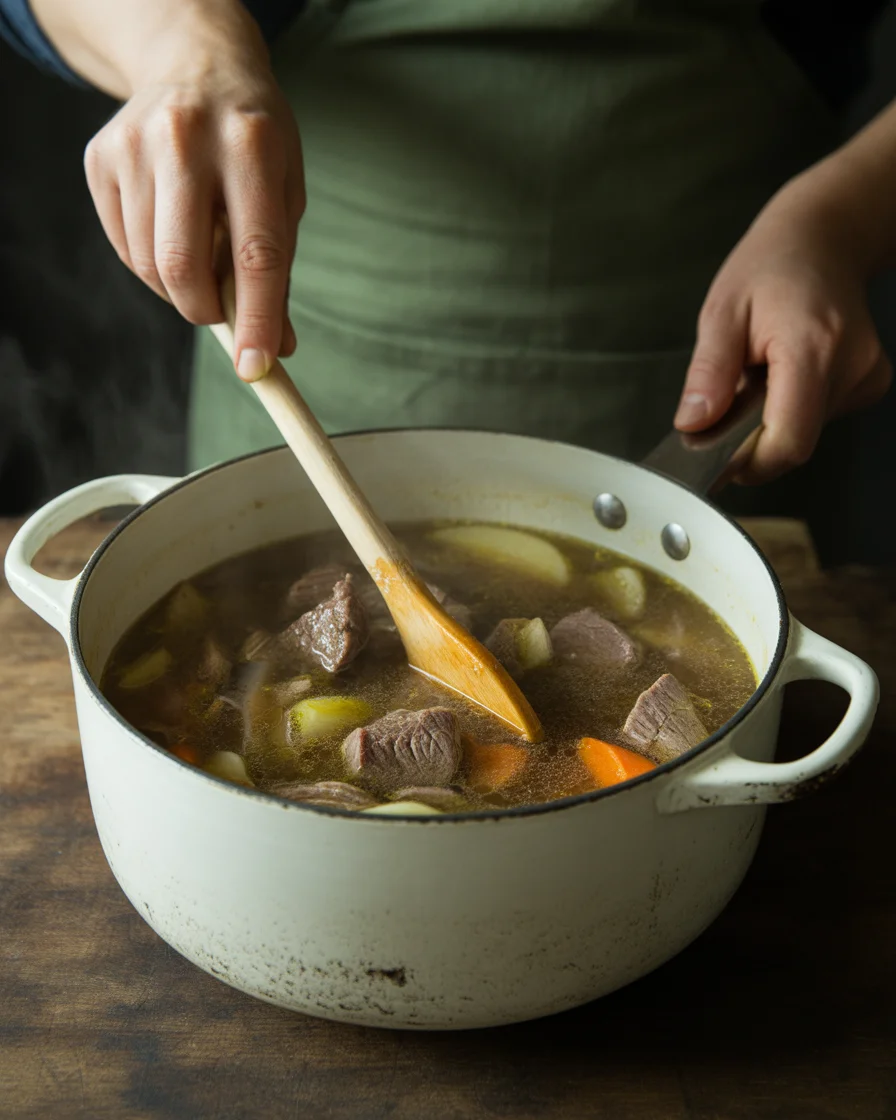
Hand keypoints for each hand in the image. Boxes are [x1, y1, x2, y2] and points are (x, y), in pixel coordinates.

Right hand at [83, 13, 303, 380]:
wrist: (197, 67)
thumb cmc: (254, 142)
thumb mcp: (285, 192)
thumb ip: (278, 269)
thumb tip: (276, 347)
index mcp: (251, 145)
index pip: (256, 253)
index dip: (256, 319)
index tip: (256, 367)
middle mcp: (187, 138)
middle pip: (184, 265)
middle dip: (204, 310)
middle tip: (221, 311)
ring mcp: (135, 144)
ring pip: (149, 265)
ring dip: (178, 287)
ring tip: (201, 251)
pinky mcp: (100, 158)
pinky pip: (123, 248)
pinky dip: (151, 263)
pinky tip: (171, 229)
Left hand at [675, 173, 891, 482]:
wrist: (823, 239)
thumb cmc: (770, 267)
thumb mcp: (721, 312)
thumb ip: (708, 374)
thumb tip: (693, 426)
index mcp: (812, 348)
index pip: (788, 441)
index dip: (748, 462)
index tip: (716, 459)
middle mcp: (851, 367)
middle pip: (794, 442)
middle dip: (751, 436)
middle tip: (729, 399)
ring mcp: (866, 377)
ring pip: (805, 432)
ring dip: (770, 418)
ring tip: (759, 373)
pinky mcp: (869, 384)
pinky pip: (819, 418)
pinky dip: (791, 407)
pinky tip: (784, 373)